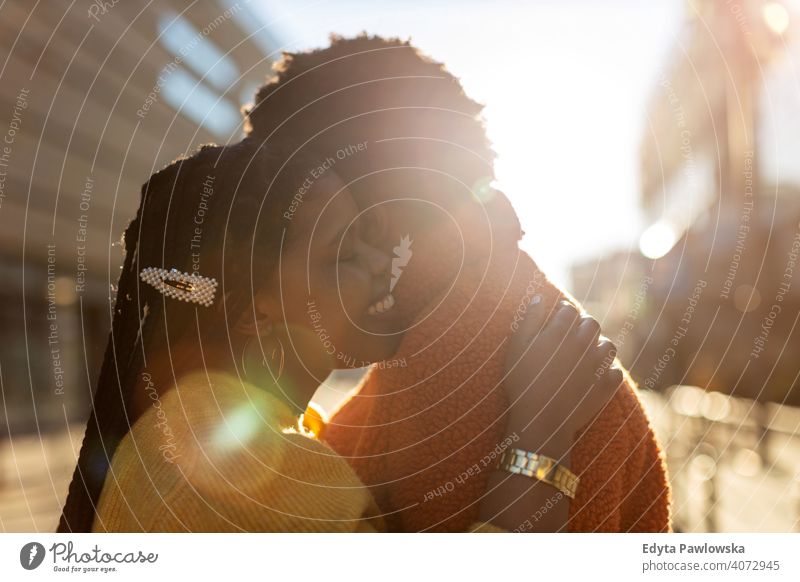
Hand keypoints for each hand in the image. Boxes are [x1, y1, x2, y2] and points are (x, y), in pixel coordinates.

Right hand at [503, 300, 621, 460]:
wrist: (540, 421)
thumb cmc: (522, 383)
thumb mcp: (516, 348)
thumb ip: (529, 320)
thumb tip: (540, 297)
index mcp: (560, 331)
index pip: (568, 310)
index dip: (562, 312)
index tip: (557, 318)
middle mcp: (583, 344)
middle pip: (591, 323)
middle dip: (582, 325)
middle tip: (571, 334)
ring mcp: (598, 365)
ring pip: (608, 345)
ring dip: (598, 345)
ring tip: (587, 353)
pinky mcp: (606, 386)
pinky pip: (615, 371)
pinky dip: (608, 371)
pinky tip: (596, 374)